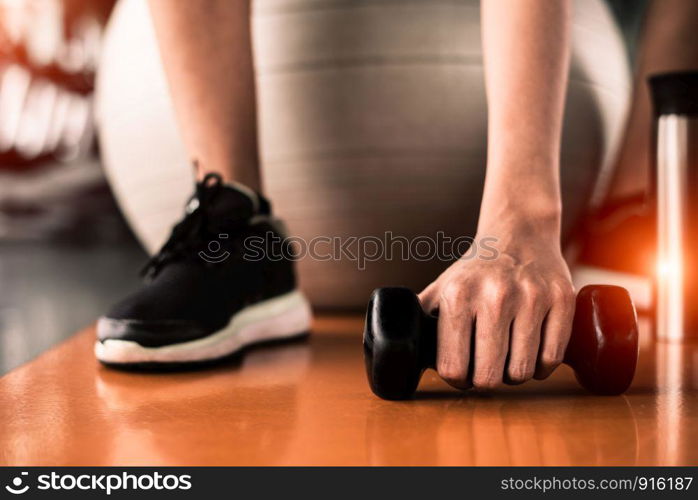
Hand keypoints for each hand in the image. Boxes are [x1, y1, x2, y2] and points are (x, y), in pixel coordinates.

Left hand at [418, 215, 574, 389]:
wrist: (519, 233)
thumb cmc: (477, 269)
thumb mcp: (442, 287)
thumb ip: (421, 318)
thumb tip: (400, 353)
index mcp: (458, 295)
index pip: (452, 366)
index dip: (456, 379)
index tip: (461, 374)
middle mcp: (495, 295)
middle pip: (488, 376)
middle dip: (484, 381)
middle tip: (485, 371)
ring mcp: (532, 297)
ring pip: (521, 372)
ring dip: (513, 376)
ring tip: (507, 361)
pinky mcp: (562, 300)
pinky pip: (551, 358)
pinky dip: (540, 366)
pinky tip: (530, 355)